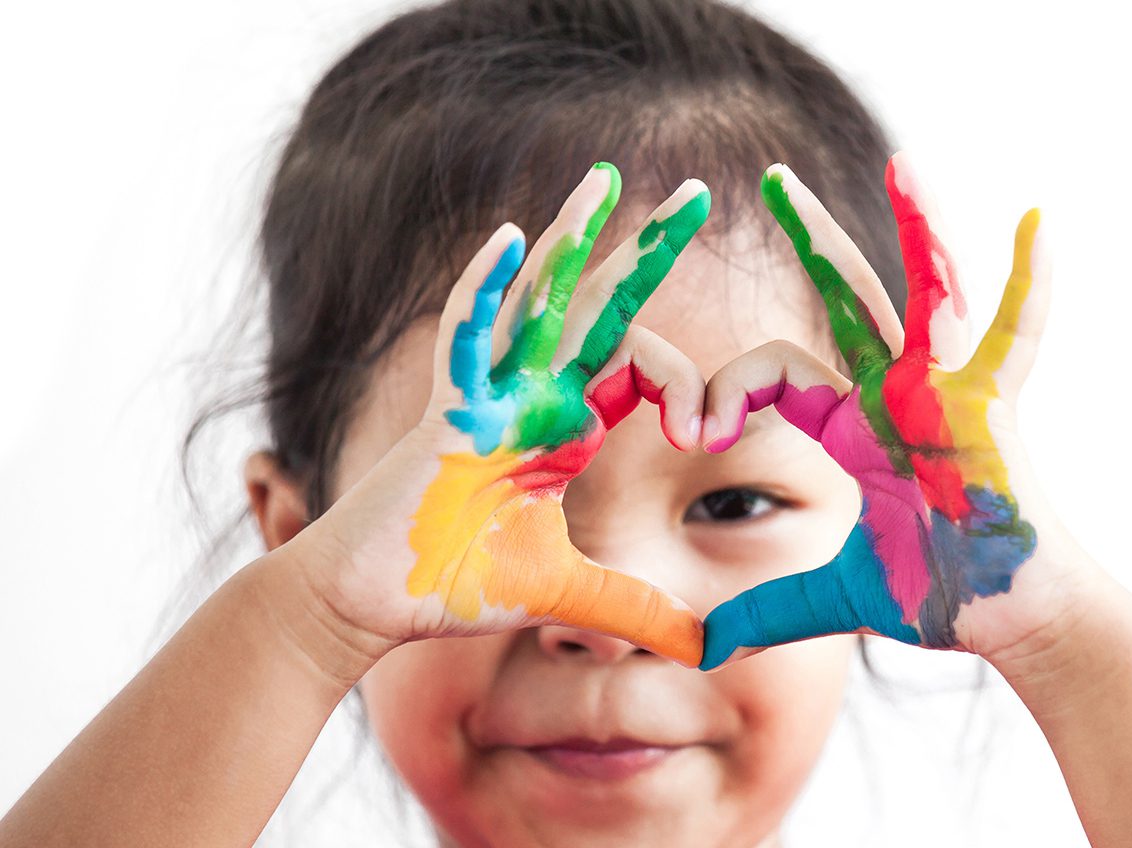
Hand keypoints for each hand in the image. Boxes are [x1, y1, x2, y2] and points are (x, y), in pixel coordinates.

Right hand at [295, 163, 710, 666]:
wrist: (370, 603)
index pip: (640, 369)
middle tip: (694, 194)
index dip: (684, 386)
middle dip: (648, 253)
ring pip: (539, 304)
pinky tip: (513, 238)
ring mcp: (487, 397)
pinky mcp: (445, 415)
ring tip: (602, 179)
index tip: (704, 431)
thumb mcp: (566, 593)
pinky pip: (467, 340)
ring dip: (572, 241)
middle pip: (600, 311)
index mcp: (564, 426)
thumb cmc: (454, 585)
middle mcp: (532, 398)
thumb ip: (636, 609)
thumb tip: (708, 649)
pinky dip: (487, 289)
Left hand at [699, 155, 1076, 669]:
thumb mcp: (827, 594)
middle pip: (845, 297)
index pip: (770, 370)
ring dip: (915, 227)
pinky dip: (1028, 287)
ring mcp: (944, 392)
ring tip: (904, 162)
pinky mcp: (991, 407)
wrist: (1004, 614)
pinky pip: (1012, 338)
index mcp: (846, 422)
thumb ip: (765, 607)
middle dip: (811, 238)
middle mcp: (891, 392)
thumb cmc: (929, 593)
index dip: (723, 388)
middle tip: (771, 180)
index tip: (691, 428)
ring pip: (925, 293)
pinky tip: (1038, 224)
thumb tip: (701, 648)